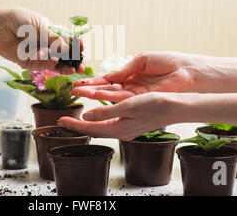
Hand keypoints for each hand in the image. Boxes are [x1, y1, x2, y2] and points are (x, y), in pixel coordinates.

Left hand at [0, 7, 84, 74]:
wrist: (1, 26)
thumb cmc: (21, 21)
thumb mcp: (43, 27)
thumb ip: (56, 40)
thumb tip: (70, 51)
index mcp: (52, 35)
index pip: (68, 43)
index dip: (76, 46)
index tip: (83, 47)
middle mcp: (47, 46)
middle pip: (64, 57)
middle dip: (73, 63)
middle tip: (81, 67)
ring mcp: (39, 55)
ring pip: (54, 64)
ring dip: (63, 67)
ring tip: (71, 69)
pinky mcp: (29, 63)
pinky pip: (41, 66)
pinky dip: (48, 64)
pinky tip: (53, 62)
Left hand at [58, 92, 183, 139]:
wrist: (175, 107)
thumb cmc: (154, 105)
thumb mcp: (128, 106)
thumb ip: (106, 112)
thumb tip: (87, 115)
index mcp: (119, 129)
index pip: (91, 127)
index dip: (74, 124)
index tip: (61, 120)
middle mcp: (122, 132)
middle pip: (94, 130)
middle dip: (78, 125)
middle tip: (63, 120)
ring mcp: (127, 129)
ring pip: (102, 127)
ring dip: (87, 122)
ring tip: (76, 118)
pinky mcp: (132, 125)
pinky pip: (110, 124)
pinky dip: (99, 120)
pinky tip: (98, 115)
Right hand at [71, 51, 195, 101]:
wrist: (186, 70)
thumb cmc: (168, 62)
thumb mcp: (142, 60)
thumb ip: (125, 69)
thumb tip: (109, 76)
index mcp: (130, 75)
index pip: (108, 79)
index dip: (93, 81)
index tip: (80, 82)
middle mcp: (130, 86)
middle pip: (106, 89)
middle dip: (89, 90)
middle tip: (73, 90)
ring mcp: (135, 93)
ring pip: (110, 95)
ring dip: (94, 94)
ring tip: (79, 93)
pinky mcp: (142, 98)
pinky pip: (122, 97)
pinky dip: (108, 96)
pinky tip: (97, 95)